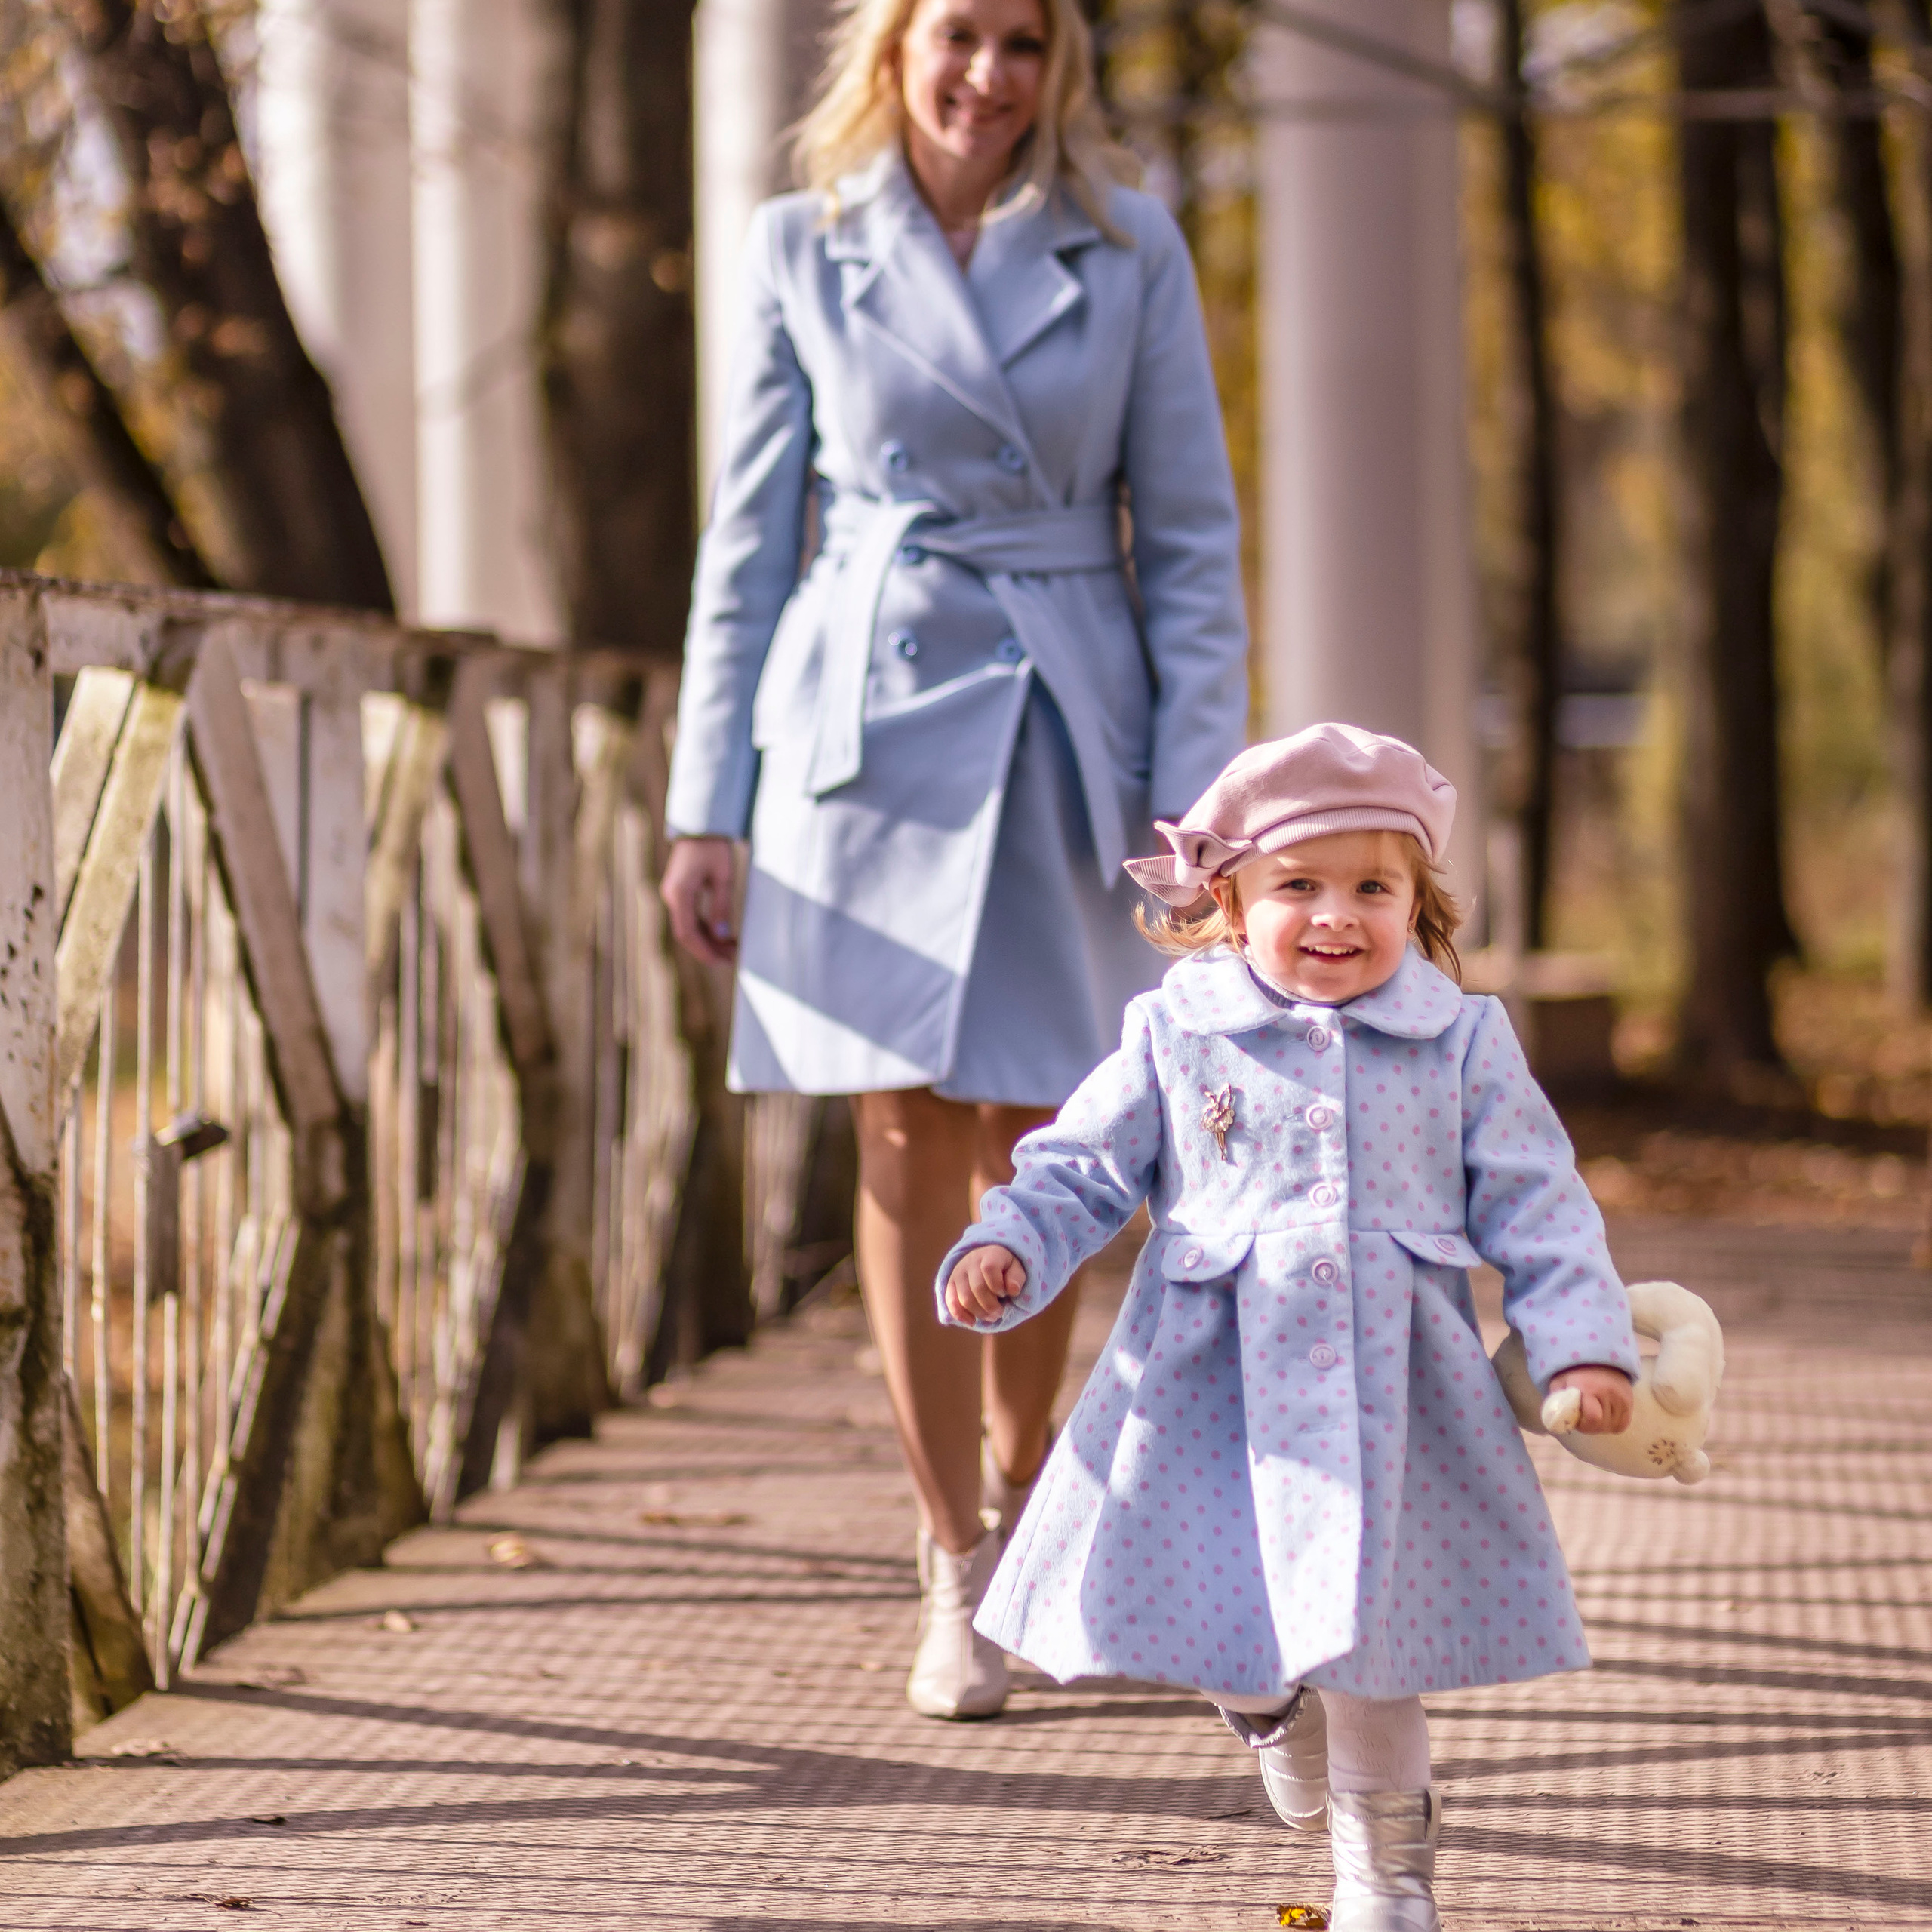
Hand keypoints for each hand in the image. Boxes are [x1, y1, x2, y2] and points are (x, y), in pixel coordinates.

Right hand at [660, 836, 737, 964]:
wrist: (700, 826)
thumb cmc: (713, 847)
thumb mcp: (723, 877)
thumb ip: (721, 907)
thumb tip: (721, 936)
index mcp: (679, 893)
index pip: (687, 933)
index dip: (704, 951)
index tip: (723, 961)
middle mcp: (671, 897)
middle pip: (687, 934)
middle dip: (709, 949)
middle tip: (732, 958)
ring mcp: (674, 895)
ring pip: (688, 928)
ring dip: (708, 941)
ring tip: (732, 949)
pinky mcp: (680, 893)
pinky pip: (690, 918)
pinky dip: (705, 929)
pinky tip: (722, 936)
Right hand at [945, 1244, 1026, 1325]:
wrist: (986, 1261)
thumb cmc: (1005, 1269)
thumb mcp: (1016, 1269)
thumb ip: (1016, 1278)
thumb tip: (1013, 1290)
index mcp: (990, 1254)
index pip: (989, 1268)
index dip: (998, 1286)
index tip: (1005, 1293)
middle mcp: (971, 1261)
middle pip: (977, 1287)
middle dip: (991, 1306)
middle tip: (999, 1313)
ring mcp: (958, 1273)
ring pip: (965, 1298)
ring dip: (980, 1313)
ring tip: (991, 1317)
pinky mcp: (950, 1285)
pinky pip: (951, 1302)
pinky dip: (961, 1316)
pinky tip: (972, 1322)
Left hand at [1548, 1364, 1633, 1434]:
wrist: (1598, 1358)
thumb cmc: (1574, 1373)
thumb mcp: (1559, 1382)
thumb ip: (1555, 1400)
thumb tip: (1554, 1419)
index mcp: (1588, 1388)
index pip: (1593, 1418)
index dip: (1584, 1426)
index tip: (1577, 1421)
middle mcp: (1608, 1393)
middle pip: (1602, 1425)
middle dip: (1590, 1427)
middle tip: (1583, 1420)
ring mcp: (1621, 1397)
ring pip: (1613, 1427)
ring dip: (1601, 1427)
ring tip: (1593, 1417)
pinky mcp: (1629, 1401)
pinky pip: (1623, 1425)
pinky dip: (1613, 1425)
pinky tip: (1605, 1418)